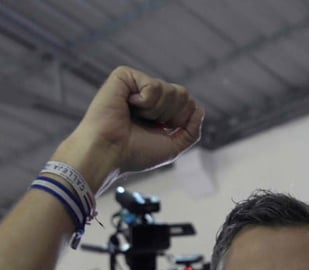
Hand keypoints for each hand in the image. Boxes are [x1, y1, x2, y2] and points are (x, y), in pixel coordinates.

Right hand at [53, 67, 204, 191]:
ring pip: (170, 89)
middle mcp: (148, 97)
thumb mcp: (172, 147)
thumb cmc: (134, 153)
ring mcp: (136, 85)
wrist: (109, 152)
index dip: (180, 120)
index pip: (187, 103)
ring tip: (136, 117)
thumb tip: (199, 108)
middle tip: (147, 124)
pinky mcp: (124, 76)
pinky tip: (128, 106)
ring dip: (157, 110)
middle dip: (171, 114)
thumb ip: (191, 130)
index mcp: (158, 111)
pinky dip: (146, 102)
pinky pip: (153, 85)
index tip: (159, 131)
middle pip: (182, 93)